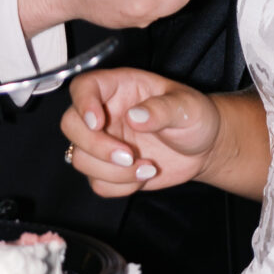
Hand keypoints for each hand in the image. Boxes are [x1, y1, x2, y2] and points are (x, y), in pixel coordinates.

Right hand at [61, 66, 220, 198]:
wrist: (203, 148)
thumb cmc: (194, 117)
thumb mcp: (187, 106)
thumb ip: (162, 109)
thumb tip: (135, 116)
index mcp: (119, 87)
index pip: (83, 86)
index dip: (82, 103)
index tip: (98, 122)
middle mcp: (105, 113)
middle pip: (70, 126)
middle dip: (96, 146)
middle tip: (129, 155)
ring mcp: (103, 141)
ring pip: (80, 158)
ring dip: (112, 171)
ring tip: (146, 168)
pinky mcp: (108, 168)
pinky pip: (96, 183)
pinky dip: (119, 186)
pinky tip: (143, 177)